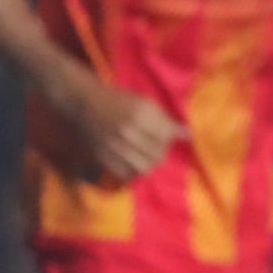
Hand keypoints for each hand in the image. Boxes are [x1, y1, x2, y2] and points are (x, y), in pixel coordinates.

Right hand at [50, 70, 186, 184]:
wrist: (84, 102)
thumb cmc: (118, 99)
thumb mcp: (144, 102)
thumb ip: (165, 119)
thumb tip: (187, 134)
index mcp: (141, 114)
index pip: (167, 135)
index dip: (172, 136)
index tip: (169, 134)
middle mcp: (128, 132)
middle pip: (157, 155)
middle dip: (162, 151)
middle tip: (158, 146)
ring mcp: (114, 146)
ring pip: (144, 168)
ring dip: (150, 163)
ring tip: (147, 155)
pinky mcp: (103, 157)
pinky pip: (126, 174)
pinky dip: (134, 171)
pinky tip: (134, 162)